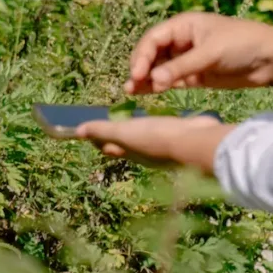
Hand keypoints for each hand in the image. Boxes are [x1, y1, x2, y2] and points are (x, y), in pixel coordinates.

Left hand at [73, 114, 232, 171]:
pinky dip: (157, 125)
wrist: (196, 141)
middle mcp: (146, 153)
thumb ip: (103, 131)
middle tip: (110, 125)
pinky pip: (163, 130)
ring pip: (146, 138)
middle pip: (127, 145)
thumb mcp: (124, 132)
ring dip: (139, 131)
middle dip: (117, 137)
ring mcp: (164, 146)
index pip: (108, 147)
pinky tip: (159, 118)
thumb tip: (77, 132)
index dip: (97, 140)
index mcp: (131, 152)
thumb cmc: (156, 137)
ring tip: (133, 120)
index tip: (89, 132)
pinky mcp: (179, 136)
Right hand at [127, 13, 272, 97]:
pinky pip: (171, 81)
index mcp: (184, 25)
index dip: (142, 55)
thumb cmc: (242, 43)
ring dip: (146, 80)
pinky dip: (159, 87)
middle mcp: (182, 41)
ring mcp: (188, 59)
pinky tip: (148, 94)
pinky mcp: (195, 76)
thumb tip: (153, 81)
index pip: (153, 39)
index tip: (138, 73)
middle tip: (132, 85)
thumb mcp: (210, 53)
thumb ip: (181, 67)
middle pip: (152, 54)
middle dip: (141, 68)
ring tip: (132, 93)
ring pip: (159, 69)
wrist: (272, 60)